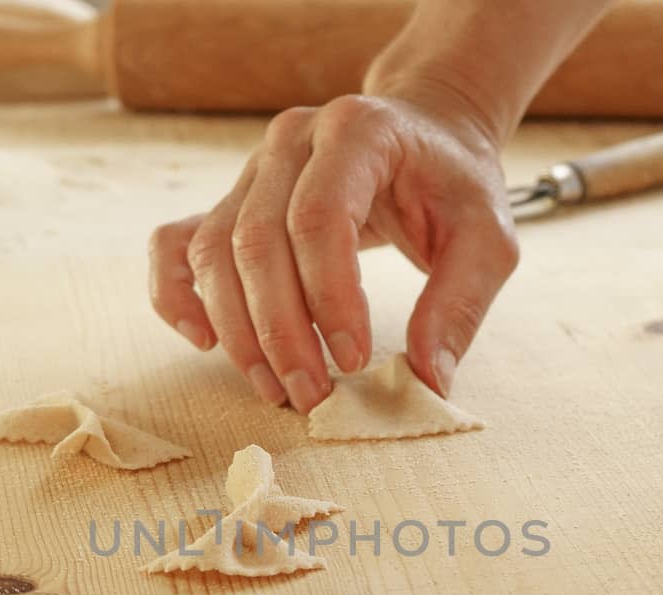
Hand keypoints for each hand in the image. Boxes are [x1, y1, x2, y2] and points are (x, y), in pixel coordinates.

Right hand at [148, 94, 518, 412]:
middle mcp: (292, 141)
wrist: (426, 136)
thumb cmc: (454, 186)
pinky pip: (175, 244)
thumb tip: (428, 383)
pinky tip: (205, 342)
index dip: (328, 297)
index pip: (319, 217)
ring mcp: (253, 169)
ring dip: (238, 332)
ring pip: (213, 251)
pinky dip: (177, 295)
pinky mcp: (231, 200)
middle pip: (256, 241)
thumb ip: (461, 305)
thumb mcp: (487, 238)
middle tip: (311, 395)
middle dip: (280, 332)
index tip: (353, 360)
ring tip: (277, 388)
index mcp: (357, 131)